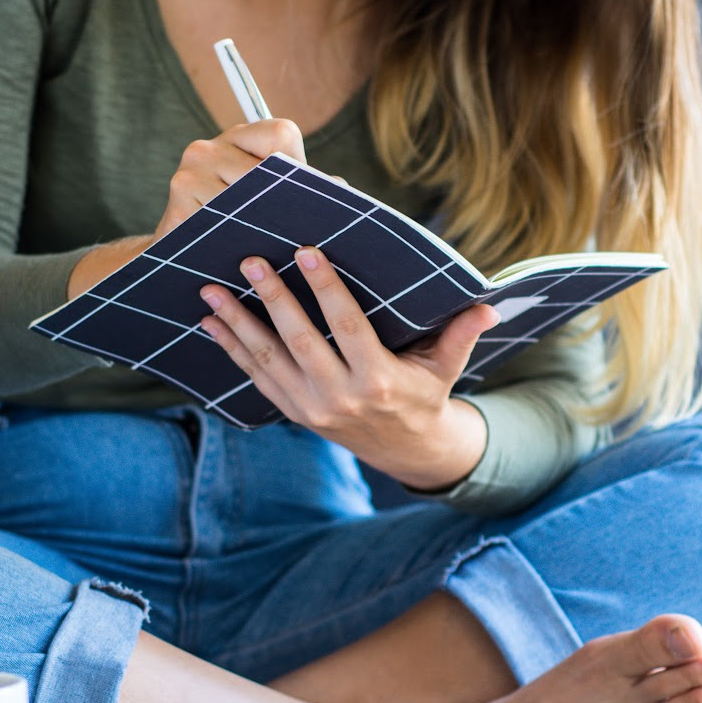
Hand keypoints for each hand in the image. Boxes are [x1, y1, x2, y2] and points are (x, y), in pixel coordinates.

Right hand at [67, 119, 305, 298]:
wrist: (179, 259)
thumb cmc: (236, 229)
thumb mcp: (269, 204)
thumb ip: (303, 190)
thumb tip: (339, 188)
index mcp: (238, 137)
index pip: (282, 136)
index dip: (296, 170)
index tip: (293, 199)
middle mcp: (209, 146)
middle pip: (266, 171)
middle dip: (283, 205)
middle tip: (291, 232)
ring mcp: (191, 170)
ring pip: (246, 198)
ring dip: (261, 226)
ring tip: (266, 245)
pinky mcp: (178, 200)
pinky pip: (221, 220)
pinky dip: (237, 239)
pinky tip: (239, 251)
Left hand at [199, 246, 500, 489]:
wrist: (403, 451)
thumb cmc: (424, 395)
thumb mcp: (445, 367)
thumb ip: (462, 334)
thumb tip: (491, 306)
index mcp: (378, 380)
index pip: (347, 327)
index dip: (326, 288)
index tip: (307, 251)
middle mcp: (340, 397)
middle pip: (300, 341)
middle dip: (273, 298)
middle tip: (250, 261)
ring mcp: (311, 408)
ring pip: (268, 359)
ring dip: (237, 323)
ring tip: (210, 290)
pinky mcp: (293, 412)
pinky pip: (257, 378)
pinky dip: (232, 349)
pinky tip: (212, 322)